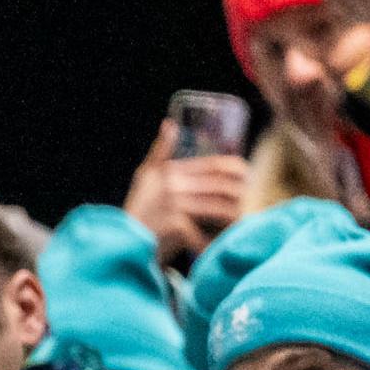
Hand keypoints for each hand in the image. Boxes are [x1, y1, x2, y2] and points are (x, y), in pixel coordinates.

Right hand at [122, 119, 245, 265]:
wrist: (121, 243)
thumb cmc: (138, 211)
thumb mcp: (145, 177)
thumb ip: (159, 151)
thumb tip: (169, 124)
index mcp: (170, 171)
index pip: (215, 165)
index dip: (237, 169)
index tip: (247, 175)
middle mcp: (173, 185)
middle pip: (223, 187)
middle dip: (239, 198)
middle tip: (245, 205)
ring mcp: (174, 205)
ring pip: (219, 209)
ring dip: (231, 220)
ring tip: (235, 226)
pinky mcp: (175, 226)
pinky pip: (204, 233)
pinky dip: (211, 242)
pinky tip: (217, 245)